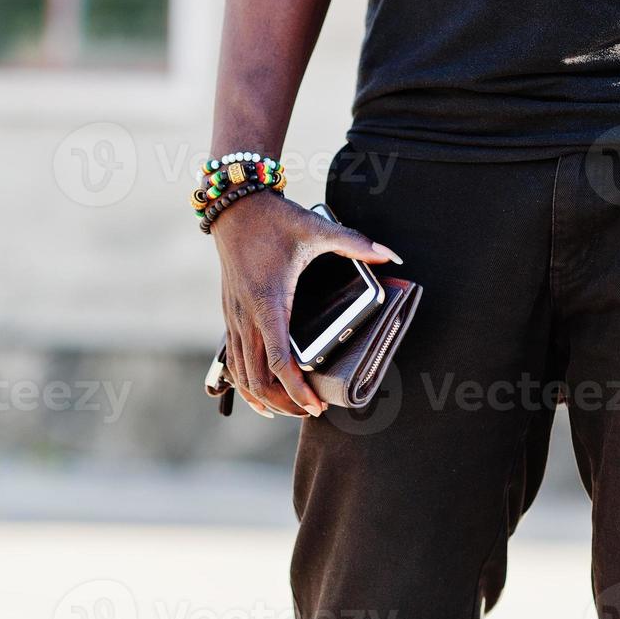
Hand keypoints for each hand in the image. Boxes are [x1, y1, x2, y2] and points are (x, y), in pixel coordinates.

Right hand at [213, 194, 399, 418]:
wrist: (234, 206)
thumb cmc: (274, 218)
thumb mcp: (316, 228)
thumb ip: (354, 243)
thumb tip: (390, 255)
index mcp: (269, 301)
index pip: (281, 361)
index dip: (297, 390)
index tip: (316, 407)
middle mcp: (247, 315)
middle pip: (259, 378)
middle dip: (284, 402)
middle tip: (311, 412)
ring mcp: (234, 317)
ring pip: (242, 373)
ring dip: (263, 397)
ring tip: (289, 410)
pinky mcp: (229, 314)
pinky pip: (233, 359)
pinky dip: (244, 383)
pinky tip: (258, 395)